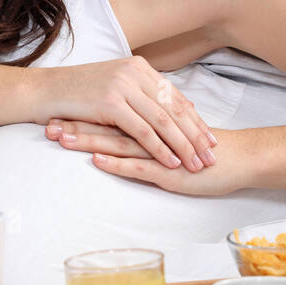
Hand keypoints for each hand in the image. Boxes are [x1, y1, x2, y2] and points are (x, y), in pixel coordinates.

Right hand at [38, 56, 217, 171]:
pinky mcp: (111, 103)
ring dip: (183, 145)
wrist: (43, 90)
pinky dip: (160, 148)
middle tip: (213, 155)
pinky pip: (143, 130)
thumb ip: (140, 94)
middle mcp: (135, 73)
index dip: (195, 120)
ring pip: (163, 121)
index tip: (211, 139)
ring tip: (197, 164)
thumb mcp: (114, 86)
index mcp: (139, 67)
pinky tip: (171, 163)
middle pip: (175, 109)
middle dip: (196, 134)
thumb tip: (169, 107)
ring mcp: (123, 86)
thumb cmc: (76, 93)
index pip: (176, 97)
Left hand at [45, 121, 249, 195]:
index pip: (110, 115)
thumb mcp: (169, 139)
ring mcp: (159, 151)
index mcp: (149, 122)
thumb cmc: (202, 150)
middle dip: (76, 125)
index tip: (55, 113)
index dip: (83, 114)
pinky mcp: (169, 171)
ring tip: (61, 138)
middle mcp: (151, 132)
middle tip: (47, 123)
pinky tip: (98, 159)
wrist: (237, 159)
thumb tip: (122, 129)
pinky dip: (117, 162)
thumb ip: (148, 132)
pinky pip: (140, 165)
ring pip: (118, 142)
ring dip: (88, 140)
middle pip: (107, 126)